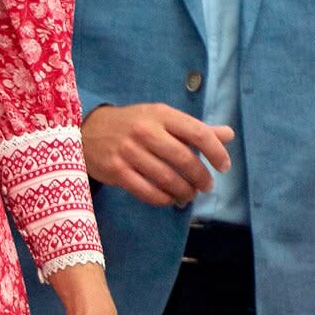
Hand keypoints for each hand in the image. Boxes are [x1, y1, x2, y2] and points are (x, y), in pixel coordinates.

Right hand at [82, 103, 234, 207]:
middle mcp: (145, 131)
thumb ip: (193, 128)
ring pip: (166, 179)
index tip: (224, 167)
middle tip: (207, 186)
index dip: (215, 152)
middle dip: (200, 177)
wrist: (85, 130)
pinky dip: (164, 199)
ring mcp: (129, 152)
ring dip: (184, 191)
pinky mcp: (116, 171)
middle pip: (184, 159)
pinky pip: (147, 192)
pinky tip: (170, 199)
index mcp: (161, 114)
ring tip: (189, 195)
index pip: (197, 132)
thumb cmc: (131, 124)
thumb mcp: (161, 118)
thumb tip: (228, 134)